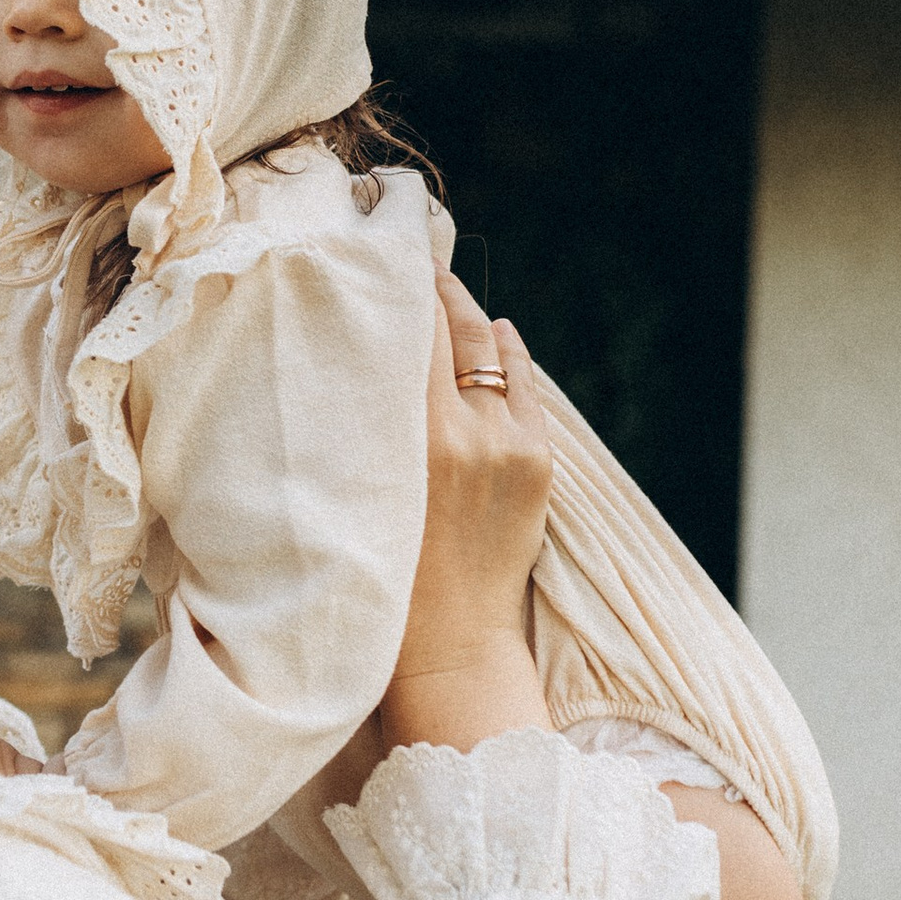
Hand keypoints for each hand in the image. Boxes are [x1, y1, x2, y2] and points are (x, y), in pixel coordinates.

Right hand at [380, 273, 553, 754]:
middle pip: (454, 327)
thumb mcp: (360, 489)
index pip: (412, 330)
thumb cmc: (382, 575)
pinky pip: (525, 383)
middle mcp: (472, 430)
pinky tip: (495, 332)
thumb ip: (367, 421)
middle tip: (409, 256)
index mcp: (420, 437)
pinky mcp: (539, 461)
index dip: (398, 285)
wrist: (449, 647)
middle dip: (432, 288)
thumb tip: (364, 352)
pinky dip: (508, 352)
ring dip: (468, 317)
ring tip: (443, 291)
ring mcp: (513, 443)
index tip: (379, 252)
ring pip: (491, 348)